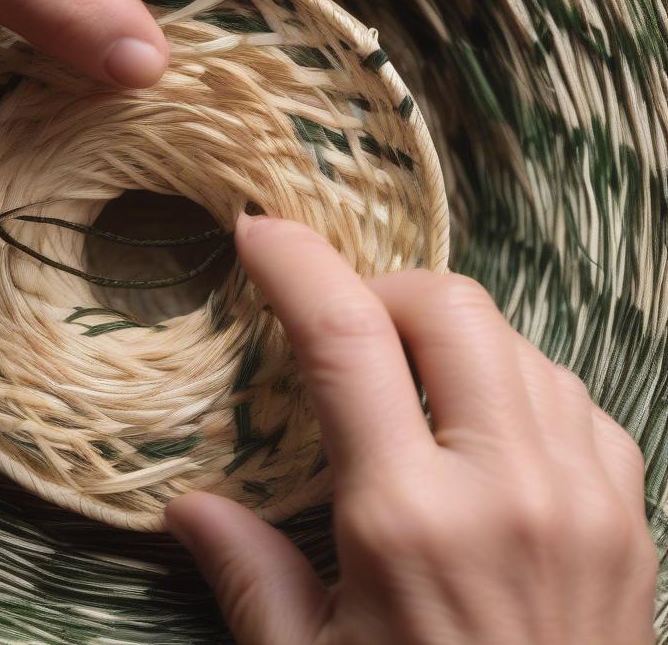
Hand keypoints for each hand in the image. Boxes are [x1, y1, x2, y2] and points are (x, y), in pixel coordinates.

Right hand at [166, 216, 655, 644]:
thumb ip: (247, 576)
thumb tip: (185, 510)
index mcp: (406, 520)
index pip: (343, 336)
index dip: (293, 262)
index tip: (258, 232)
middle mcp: (505, 487)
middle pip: (449, 304)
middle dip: (383, 289)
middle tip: (345, 330)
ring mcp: (583, 493)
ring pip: (514, 339)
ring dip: (448, 335)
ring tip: (409, 384)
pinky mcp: (629, 511)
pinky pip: (569, 392)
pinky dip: (514, 380)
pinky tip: (482, 428)